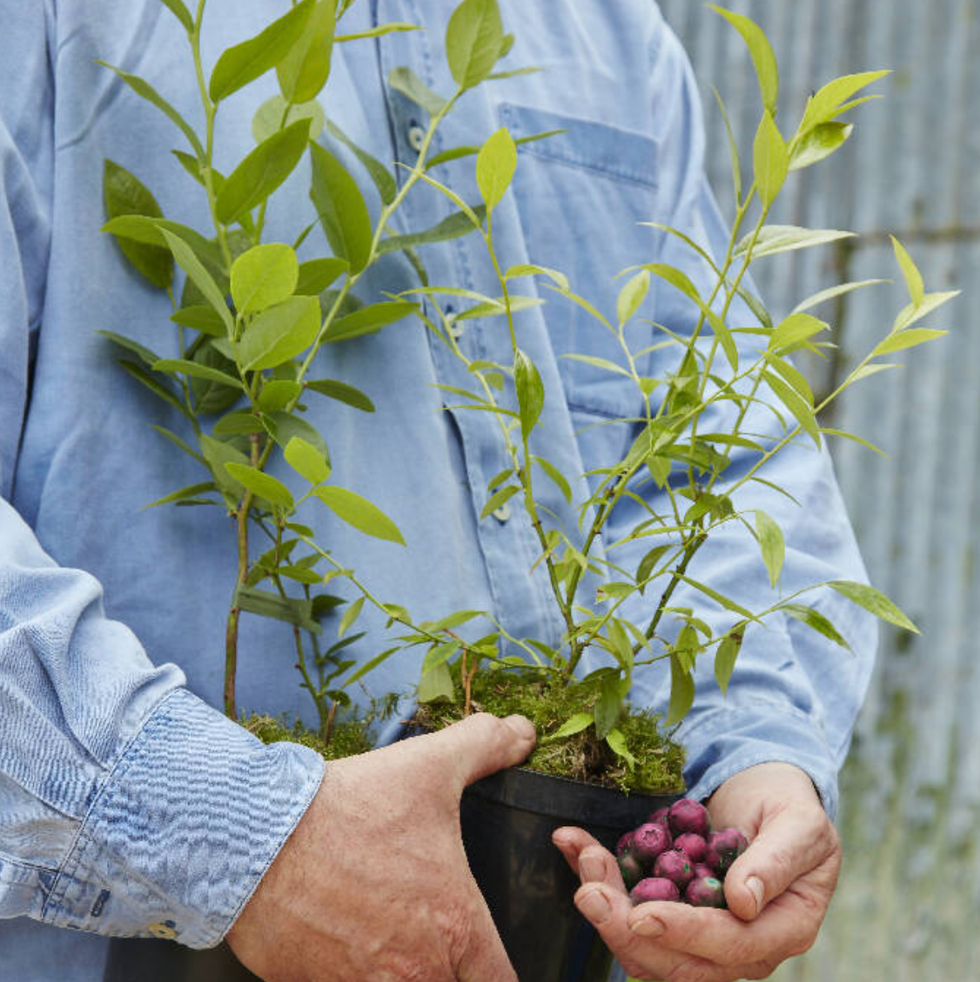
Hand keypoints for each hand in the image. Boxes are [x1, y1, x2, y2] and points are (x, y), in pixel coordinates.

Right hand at [227, 712, 535, 981]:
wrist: (257, 836)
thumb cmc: (349, 806)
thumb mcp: (430, 764)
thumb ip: (486, 747)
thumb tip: (523, 731)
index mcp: (455, 927)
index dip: (498, 969)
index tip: (486, 952)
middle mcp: (415, 973)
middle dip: (449, 970)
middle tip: (433, 937)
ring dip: (400, 974)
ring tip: (386, 937)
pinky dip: (352, 975)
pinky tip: (344, 941)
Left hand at [552, 761, 840, 981]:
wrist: (765, 792)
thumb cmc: (789, 807)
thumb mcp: (798, 823)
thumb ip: (776, 861)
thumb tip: (744, 903)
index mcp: (782, 929)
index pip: (729, 946)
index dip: (684, 934)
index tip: (641, 915)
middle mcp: (739, 944)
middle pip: (677, 961)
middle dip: (627, 929)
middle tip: (589, 891)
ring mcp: (699, 931)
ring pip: (645, 943)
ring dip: (607, 908)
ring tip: (585, 858)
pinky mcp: (667, 907)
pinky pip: (628, 907)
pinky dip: (600, 877)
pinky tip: (573, 844)